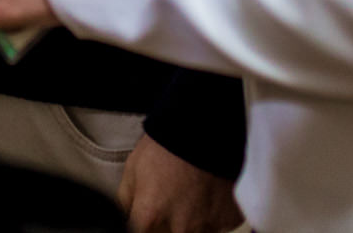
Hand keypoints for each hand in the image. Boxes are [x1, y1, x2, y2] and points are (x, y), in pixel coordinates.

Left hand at [116, 135, 244, 232]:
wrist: (204, 128)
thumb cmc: (166, 146)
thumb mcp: (132, 169)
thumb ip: (125, 203)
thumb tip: (124, 218)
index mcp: (150, 217)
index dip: (144, 225)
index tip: (148, 217)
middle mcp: (179, 228)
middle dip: (166, 226)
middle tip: (168, 204)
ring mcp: (206, 226)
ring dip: (189, 223)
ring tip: (188, 197)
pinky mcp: (228, 220)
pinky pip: (216, 226)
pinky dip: (210, 216)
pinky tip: (205, 195)